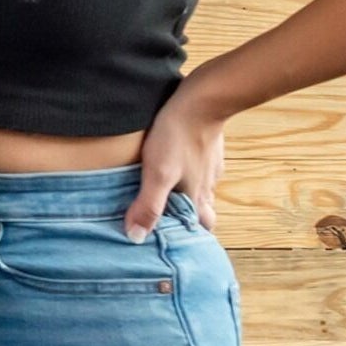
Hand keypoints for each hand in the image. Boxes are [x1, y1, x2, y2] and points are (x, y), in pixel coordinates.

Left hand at [127, 80, 226, 241]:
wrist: (202, 101)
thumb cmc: (177, 137)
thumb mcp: (158, 173)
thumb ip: (148, 205)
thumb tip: (136, 237)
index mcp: (198, 197)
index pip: (200, 228)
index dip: (189, 238)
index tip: (174, 244)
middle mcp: (208, 186)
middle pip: (203, 212)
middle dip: (190, 220)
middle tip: (169, 223)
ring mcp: (210, 167)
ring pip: (203, 191)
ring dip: (189, 197)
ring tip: (168, 199)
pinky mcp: (208, 149)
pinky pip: (201, 169)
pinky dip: (190, 175)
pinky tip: (177, 168)